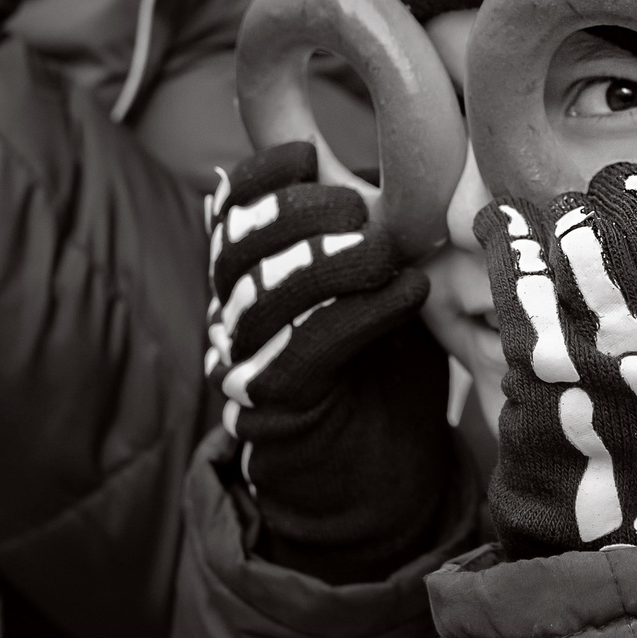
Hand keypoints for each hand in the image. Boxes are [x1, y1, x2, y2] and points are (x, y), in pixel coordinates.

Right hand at [205, 142, 454, 578]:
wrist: (380, 484)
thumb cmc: (387, 378)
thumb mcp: (381, 293)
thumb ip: (371, 240)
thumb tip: (403, 172)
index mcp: (251, 279)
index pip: (227, 213)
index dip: (258, 176)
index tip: (304, 153)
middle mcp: (235, 318)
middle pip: (238, 246)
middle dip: (297, 213)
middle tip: (356, 208)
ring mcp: (248, 362)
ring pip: (266, 291)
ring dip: (332, 259)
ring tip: (389, 252)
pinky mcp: (275, 405)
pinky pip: (307, 344)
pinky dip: (362, 310)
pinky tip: (408, 294)